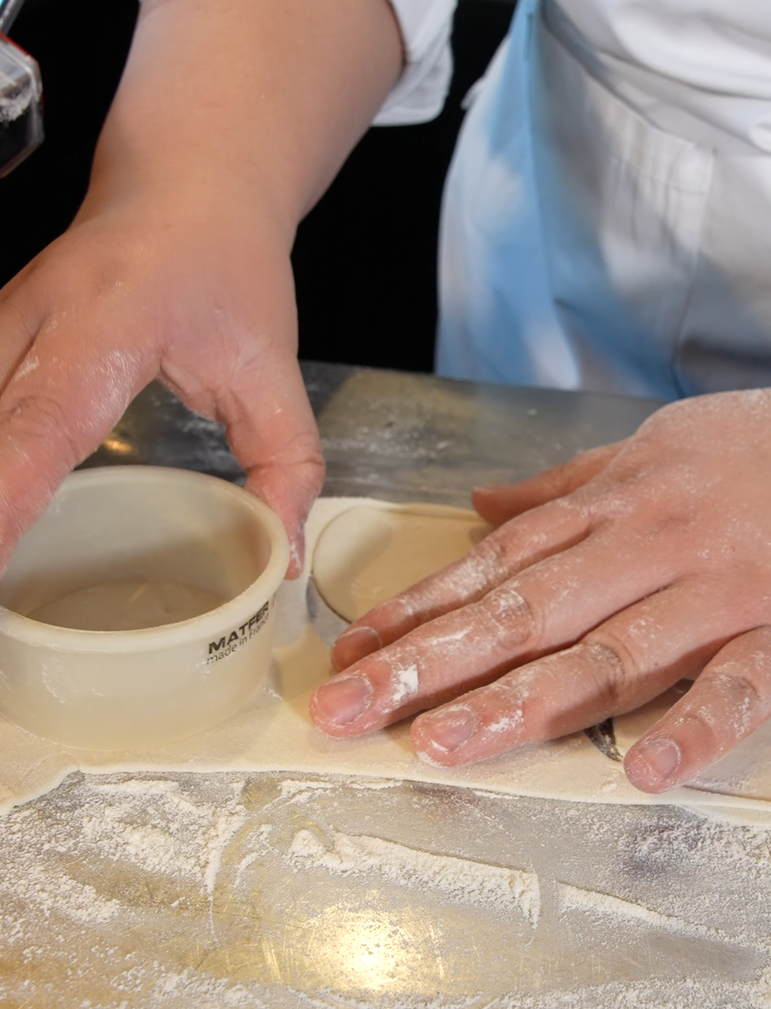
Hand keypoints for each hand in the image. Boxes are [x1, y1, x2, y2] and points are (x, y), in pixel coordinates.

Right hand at [0, 183, 323, 575]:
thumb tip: (280, 555)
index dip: (5, 500)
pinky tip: (5, 510)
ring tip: (9, 575)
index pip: (42, 427)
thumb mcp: (272, 367)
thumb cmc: (229, 270)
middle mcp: (30, 322)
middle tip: (6, 601)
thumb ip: (284, 464)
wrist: (184, 186)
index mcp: (105, 326)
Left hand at [308, 368, 770, 791]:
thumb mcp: (652, 446)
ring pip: (612, 650)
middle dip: (431, 661)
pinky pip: (742, 683)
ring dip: (524, 701)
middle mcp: (654, 544)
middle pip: (529, 610)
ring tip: (445, 744)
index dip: (421, 607)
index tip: (353, 652)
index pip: (499, 561)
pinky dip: (695, 724)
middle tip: (348, 709)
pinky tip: (642, 770)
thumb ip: (563, 486)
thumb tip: (479, 504)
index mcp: (617, 502)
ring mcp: (724, 589)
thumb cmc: (768, 446)